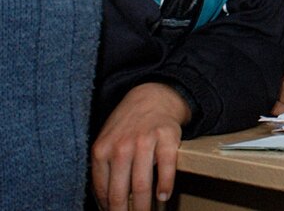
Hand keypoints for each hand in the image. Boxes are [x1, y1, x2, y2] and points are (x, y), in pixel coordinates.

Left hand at [91, 82, 190, 210]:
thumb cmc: (127, 126)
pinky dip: (165, 185)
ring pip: (142, 184)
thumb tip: (105, 203)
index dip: (108, 208)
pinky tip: (164, 195)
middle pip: (121, 192)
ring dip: (144, 206)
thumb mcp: (107, 142)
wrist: (151, 97)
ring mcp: (145, 141)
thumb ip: (104, 169)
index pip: (102, 190)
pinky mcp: (167, 137)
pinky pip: (166, 167)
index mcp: (102, 150)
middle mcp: (121, 146)